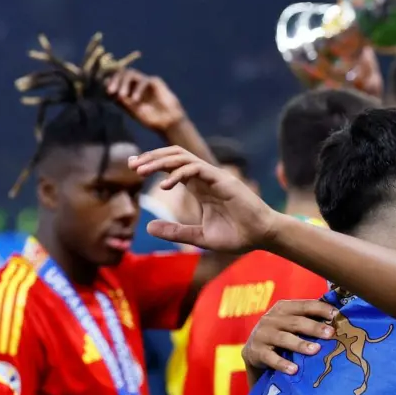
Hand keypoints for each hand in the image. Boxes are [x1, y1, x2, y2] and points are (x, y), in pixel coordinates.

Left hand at [107, 69, 185, 133]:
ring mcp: (145, 82)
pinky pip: (143, 80)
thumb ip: (121, 99)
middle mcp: (135, 84)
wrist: (168, 123)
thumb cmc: (150, 119)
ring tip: (122, 95)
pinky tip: (136, 100)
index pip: (116, 80)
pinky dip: (138, 89)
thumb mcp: (131, 110)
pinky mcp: (155, 81)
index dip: (110, 83)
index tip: (106, 92)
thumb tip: (107, 89)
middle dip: (115, 81)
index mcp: (128, 90)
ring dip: (124, 83)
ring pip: (131, 74)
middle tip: (111, 91)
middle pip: (122, 73)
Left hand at [130, 146, 277, 253]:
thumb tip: (148, 228)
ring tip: (142, 170)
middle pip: (174, 156)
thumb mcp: (199, 237)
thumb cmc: (237, 236)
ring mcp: (214, 177)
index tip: (133, 167)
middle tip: (132, 164)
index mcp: (200, 188)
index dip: (152, 164)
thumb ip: (175, 232)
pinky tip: (165, 185)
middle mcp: (205, 178)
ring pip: (183, 157)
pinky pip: (197, 169)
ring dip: (160, 161)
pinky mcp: (223, 180)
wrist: (262, 238)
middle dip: (151, 157)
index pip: (172, 167)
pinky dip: (178, 174)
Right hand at [243, 299, 337, 375]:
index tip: (337, 314)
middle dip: (314, 327)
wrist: (254, 350)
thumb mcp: (291, 323)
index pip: (304, 305)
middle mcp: (271, 318)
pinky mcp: (256, 351)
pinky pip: (270, 358)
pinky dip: (282, 364)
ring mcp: (263, 334)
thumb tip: (338, 318)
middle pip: (296, 322)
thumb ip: (309, 319)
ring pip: (284, 338)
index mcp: (283, 308)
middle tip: (330, 334)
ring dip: (300, 344)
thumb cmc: (281, 334)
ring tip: (315, 350)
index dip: (321, 309)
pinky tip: (294, 370)